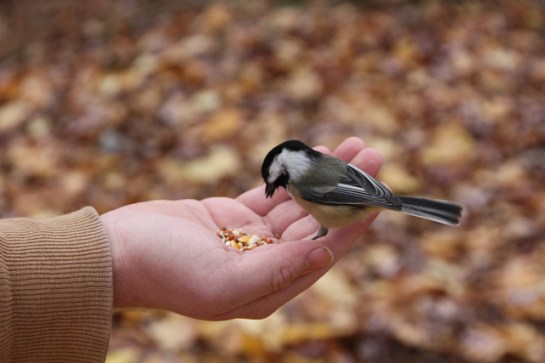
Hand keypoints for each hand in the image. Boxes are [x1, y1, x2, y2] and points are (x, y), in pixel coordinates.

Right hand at [101, 137, 382, 319]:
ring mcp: (251, 238)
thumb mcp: (223, 282)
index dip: (353, 221)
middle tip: (371, 156)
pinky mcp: (234, 215)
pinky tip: (312, 155)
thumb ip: (278, 271)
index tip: (376, 192)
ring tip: (353, 146)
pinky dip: (293, 174)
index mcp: (270, 287)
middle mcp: (267, 265)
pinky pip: (273, 192)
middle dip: (345, 189)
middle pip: (318, 222)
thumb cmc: (164, 272)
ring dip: (325, 176)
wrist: (118, 252)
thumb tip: (326, 252)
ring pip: (299, 203)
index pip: (324, 251)